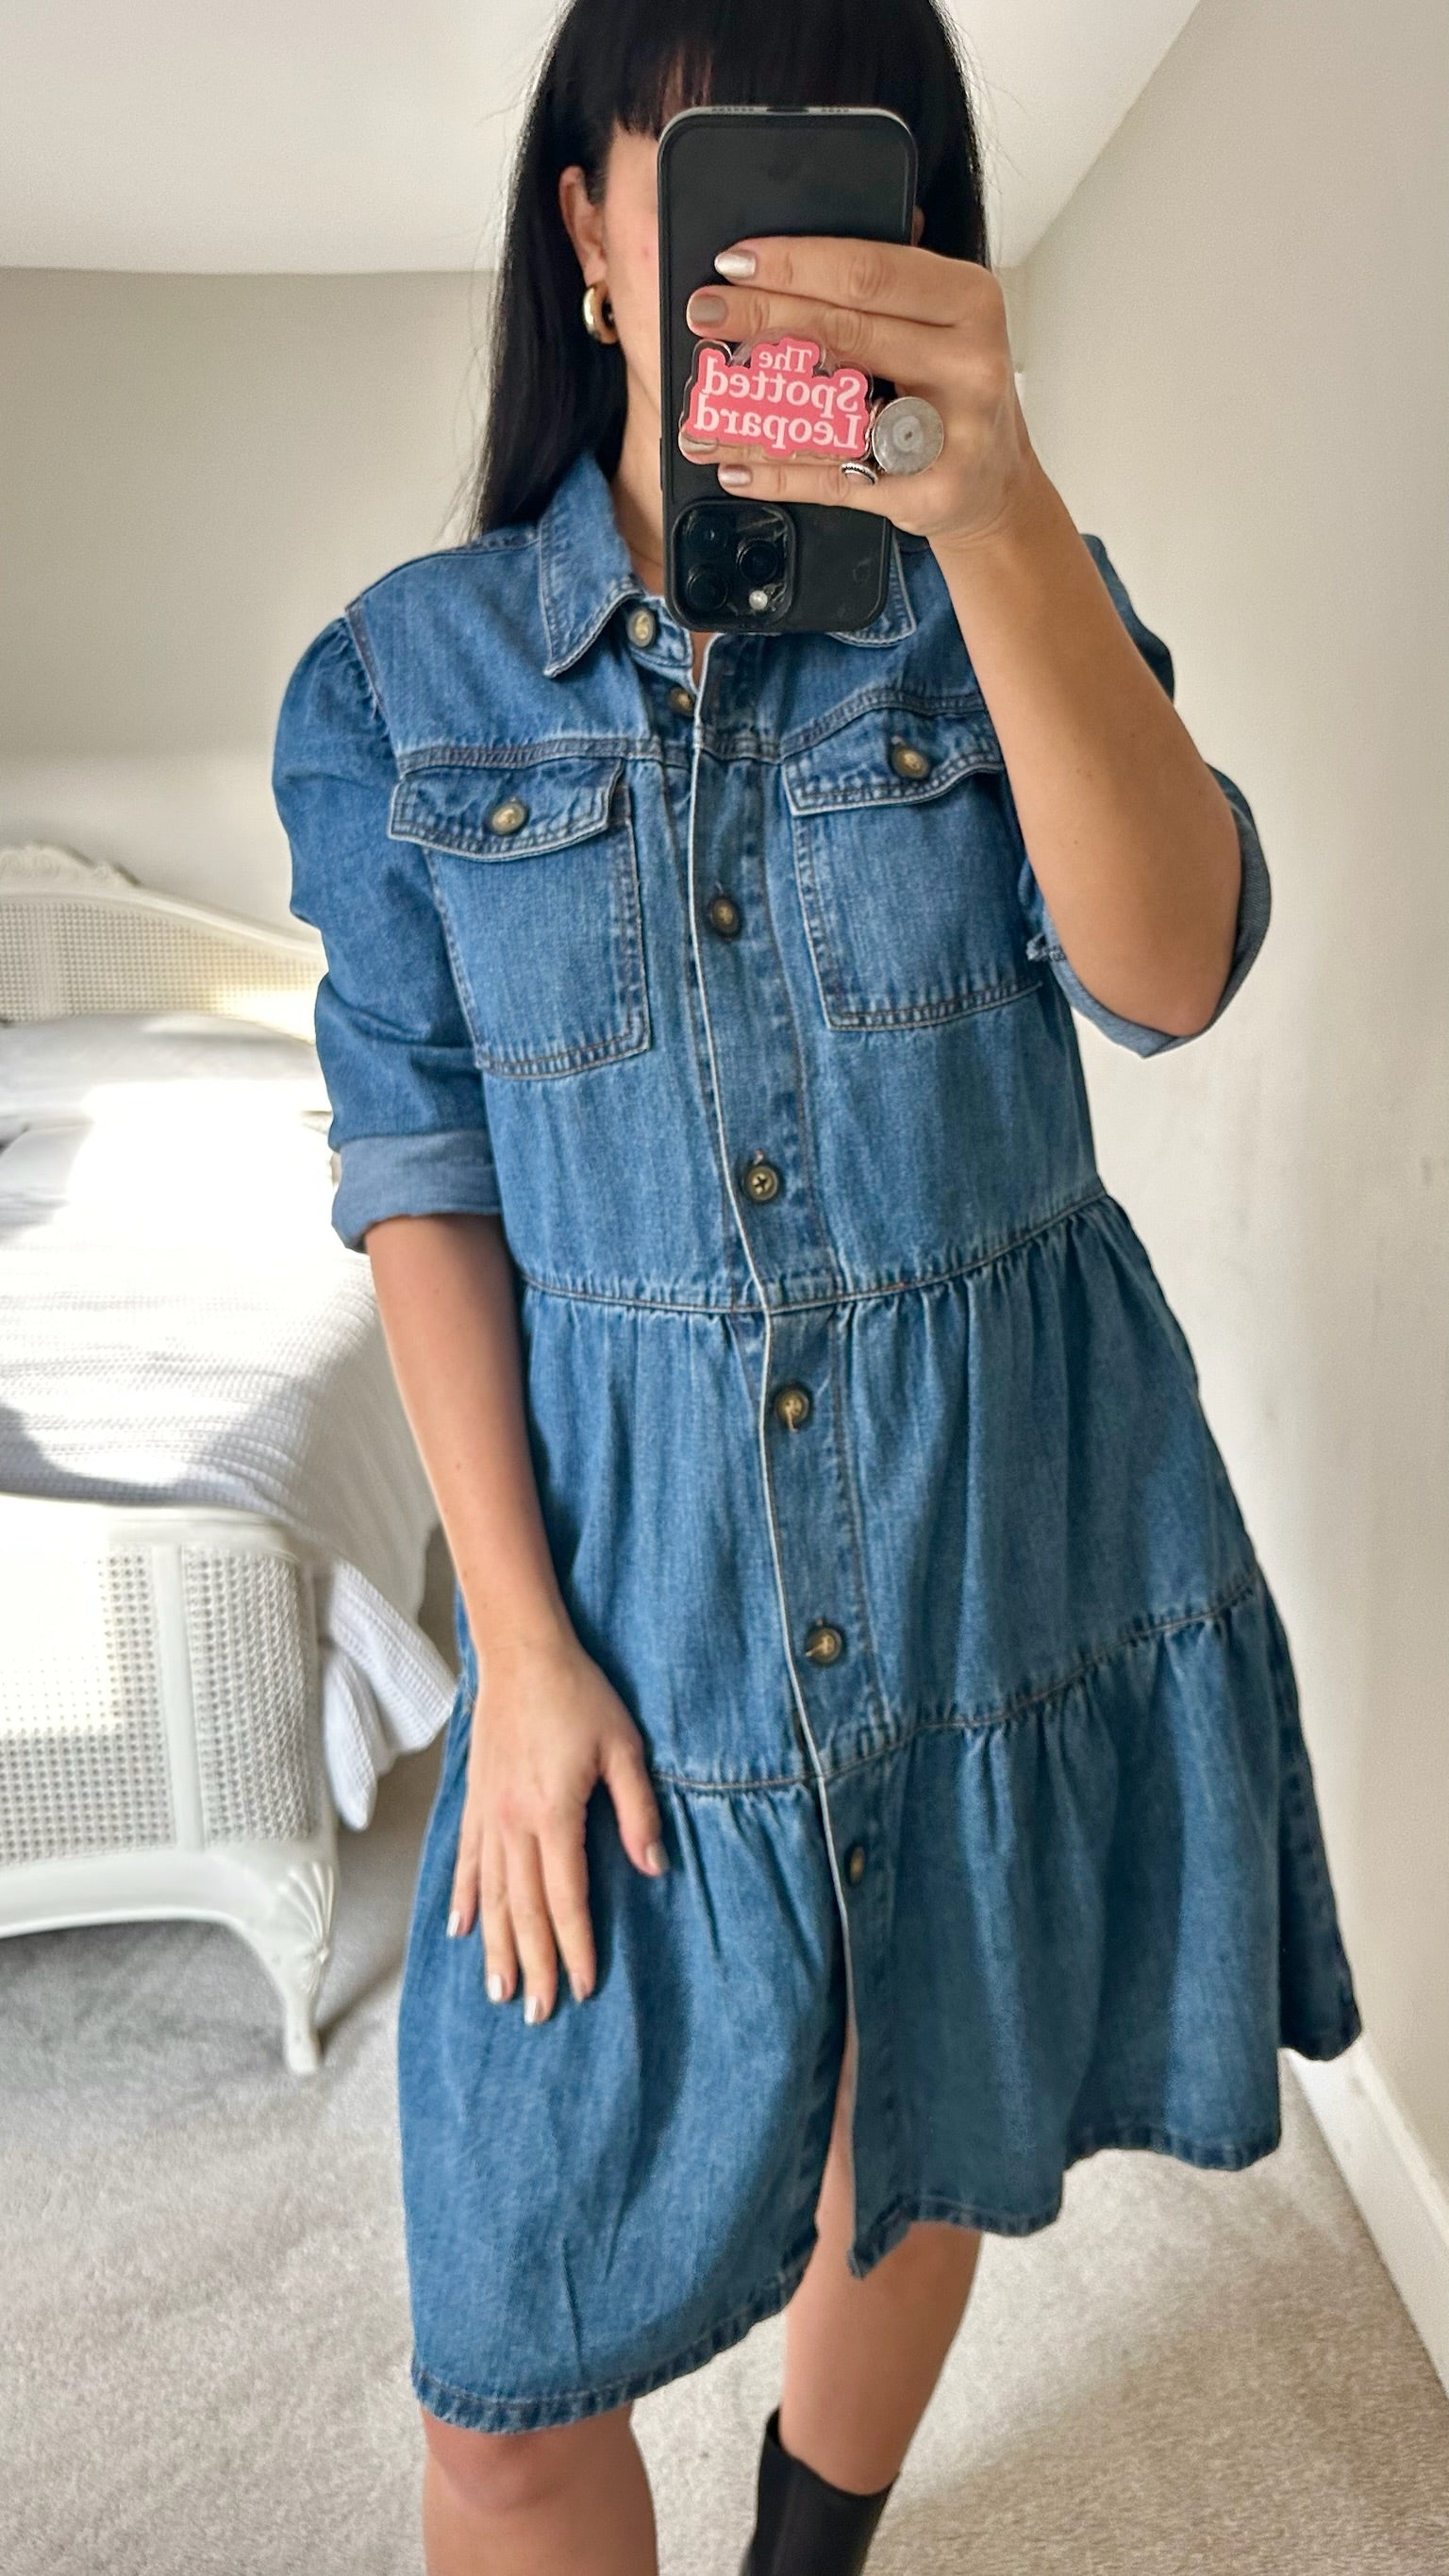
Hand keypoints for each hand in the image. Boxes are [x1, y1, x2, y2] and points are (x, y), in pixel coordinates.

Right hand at [447, 1624, 667, 2021]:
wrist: (521, 1653)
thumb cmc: (579, 1695)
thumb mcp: (624, 1748)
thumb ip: (638, 1811)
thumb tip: (654, 1867)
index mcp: (553, 1814)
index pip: (567, 1899)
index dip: (576, 1947)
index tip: (583, 1987)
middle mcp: (513, 1824)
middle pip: (524, 1910)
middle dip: (533, 1964)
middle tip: (538, 2013)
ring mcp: (488, 1814)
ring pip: (492, 1896)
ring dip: (497, 1947)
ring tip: (500, 1991)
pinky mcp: (475, 1801)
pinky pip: (468, 1862)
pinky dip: (466, 1899)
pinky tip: (463, 1930)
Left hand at [679, 235, 1038, 561]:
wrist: (997, 487)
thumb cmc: (953, 393)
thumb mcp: (941, 325)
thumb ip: (882, 291)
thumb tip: (780, 266)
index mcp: (969, 302)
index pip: (868, 271)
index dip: (794, 265)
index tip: (734, 262)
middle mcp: (968, 362)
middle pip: (843, 330)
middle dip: (761, 319)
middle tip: (703, 314)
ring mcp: (950, 431)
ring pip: (831, 411)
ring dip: (753, 411)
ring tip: (699, 409)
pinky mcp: (926, 490)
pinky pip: (835, 479)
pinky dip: (777, 475)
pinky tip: (734, 467)